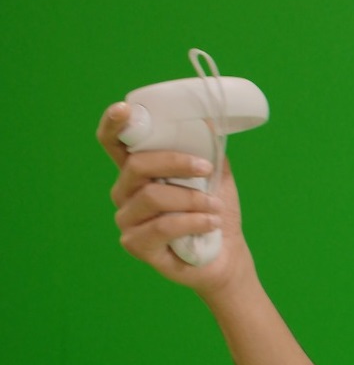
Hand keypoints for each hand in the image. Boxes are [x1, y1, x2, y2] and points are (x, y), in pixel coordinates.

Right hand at [97, 101, 256, 299]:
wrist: (227, 255)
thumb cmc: (215, 212)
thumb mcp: (215, 176)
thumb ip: (206, 150)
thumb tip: (208, 120)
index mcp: (139, 171)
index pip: (114, 143)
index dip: (114, 124)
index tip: (126, 109)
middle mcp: (126, 192)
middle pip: (137, 166)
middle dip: (176, 163)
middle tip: (207, 169)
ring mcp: (127, 220)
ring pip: (152, 197)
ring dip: (192, 199)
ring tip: (215, 207)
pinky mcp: (135, 244)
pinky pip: (162, 227)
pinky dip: (192, 222)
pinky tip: (211, 224)